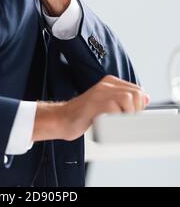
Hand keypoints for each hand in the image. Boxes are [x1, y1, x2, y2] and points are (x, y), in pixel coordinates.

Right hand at [32, 75, 149, 142]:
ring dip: (127, 115)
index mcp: (110, 82)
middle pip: (135, 93)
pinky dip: (116, 120)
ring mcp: (99, 92)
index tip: (131, 117)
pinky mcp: (94, 103)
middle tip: (126, 121)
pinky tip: (109, 125)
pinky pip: (114, 108)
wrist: (62, 118)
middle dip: (136, 110)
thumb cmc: (84, 115)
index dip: (140, 106)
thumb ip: (125, 101)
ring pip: (127, 99)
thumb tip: (146, 98)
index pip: (138, 90)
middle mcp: (106, 84)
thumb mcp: (108, 105)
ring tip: (118, 122)